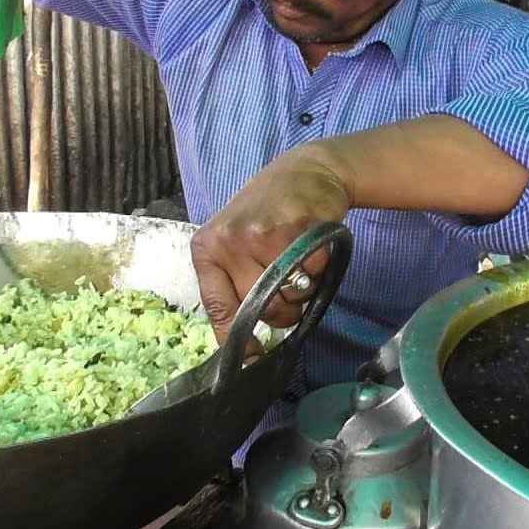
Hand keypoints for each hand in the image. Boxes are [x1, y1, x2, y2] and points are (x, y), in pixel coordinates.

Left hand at [190, 144, 353, 353]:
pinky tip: (315, 249)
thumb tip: (242, 349)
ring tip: (302, 265)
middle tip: (290, 290)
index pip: (219, 308)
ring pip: (290, 295)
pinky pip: (316, 273)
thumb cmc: (268, 214)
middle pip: (261, 308)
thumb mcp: (235, 244)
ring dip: (304, 291)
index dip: (239, 339)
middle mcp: (229, 240)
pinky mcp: (298, 227)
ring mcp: (263, 233)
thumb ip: (234, 285)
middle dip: (283, 311)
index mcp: (207, 249)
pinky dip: (322, 270)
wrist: (304, 170)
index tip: (253, 358)